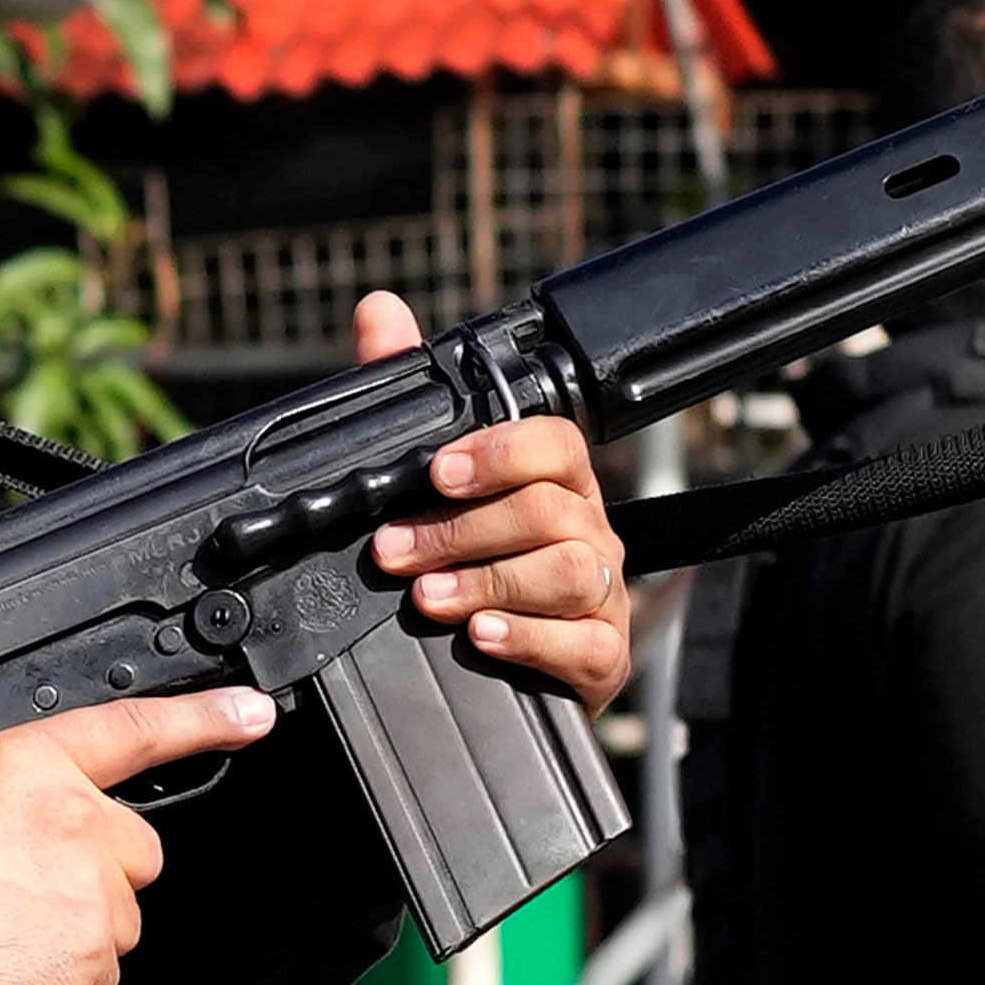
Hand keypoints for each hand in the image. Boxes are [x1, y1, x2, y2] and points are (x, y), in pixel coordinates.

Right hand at [0, 688, 271, 984]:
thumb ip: (18, 781)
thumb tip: (45, 796)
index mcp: (34, 765)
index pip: (134, 730)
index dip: (201, 720)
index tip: (251, 715)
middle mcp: (76, 821)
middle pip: (132, 845)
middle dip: (98, 866)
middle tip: (24, 884)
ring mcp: (93, 892)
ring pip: (116, 910)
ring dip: (79, 922)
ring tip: (4, 926)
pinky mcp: (96, 957)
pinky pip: (101, 966)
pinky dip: (67, 972)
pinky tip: (14, 961)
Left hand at [341, 300, 633, 702]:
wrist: (489, 673)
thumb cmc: (468, 567)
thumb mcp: (429, 483)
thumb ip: (406, 401)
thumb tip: (380, 311)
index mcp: (557, 484)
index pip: (555, 444)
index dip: (499, 453)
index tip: (436, 472)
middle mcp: (589, 533)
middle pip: (548, 511)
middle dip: (460, 531)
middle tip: (393, 552)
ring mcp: (604, 596)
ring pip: (569, 571)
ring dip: (488, 583)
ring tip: (427, 600)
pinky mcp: (604, 657)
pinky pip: (586, 643)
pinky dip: (528, 639)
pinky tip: (481, 638)